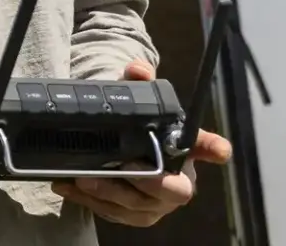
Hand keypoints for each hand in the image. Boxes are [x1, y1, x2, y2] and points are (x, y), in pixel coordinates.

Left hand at [51, 59, 232, 226]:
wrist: (119, 152)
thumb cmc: (136, 129)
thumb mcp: (135, 104)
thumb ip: (138, 83)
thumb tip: (138, 69)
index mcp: (185, 152)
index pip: (207, 148)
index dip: (212, 149)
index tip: (218, 149)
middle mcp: (177, 182)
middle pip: (172, 191)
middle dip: (144, 183)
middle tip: (118, 168)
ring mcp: (155, 205)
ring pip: (136, 207)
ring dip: (108, 194)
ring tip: (83, 179)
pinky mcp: (131, 216)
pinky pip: (111, 213)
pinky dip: (88, 202)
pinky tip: (67, 187)